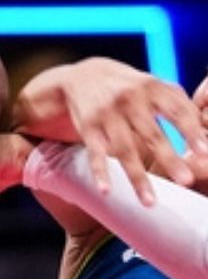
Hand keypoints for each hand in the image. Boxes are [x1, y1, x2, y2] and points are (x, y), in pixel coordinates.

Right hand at [15, 58, 207, 205]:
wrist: (82, 76)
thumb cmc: (130, 86)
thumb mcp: (153, 85)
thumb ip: (178, 103)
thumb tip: (205, 135)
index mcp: (152, 88)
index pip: (176, 112)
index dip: (190, 132)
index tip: (205, 152)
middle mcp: (129, 100)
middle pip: (151, 134)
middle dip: (169, 158)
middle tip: (186, 181)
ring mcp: (107, 114)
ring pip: (124, 149)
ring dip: (137, 177)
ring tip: (150, 202)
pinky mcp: (88, 127)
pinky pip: (95, 153)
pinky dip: (100, 172)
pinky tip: (106, 190)